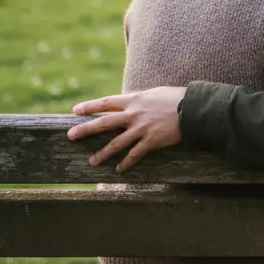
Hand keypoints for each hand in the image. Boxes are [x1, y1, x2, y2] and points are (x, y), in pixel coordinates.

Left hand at [67, 86, 185, 171]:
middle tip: (70, 135)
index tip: (75, 111)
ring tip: (91, 161)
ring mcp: (142, 128)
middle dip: (86, 129)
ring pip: (117, 142)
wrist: (193, 108)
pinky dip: (126, 163)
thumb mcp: (154, 93)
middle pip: (104, 122)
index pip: (106, 102)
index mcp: (134, 99)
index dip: (90, 107)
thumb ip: (140, 100)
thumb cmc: (176, 98)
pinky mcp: (151, 141)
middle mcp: (134, 113)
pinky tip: (118, 170)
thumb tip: (131, 103)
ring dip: (103, 153)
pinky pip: (134, 154)